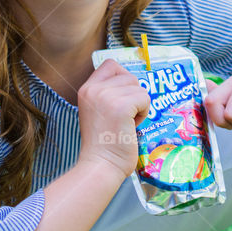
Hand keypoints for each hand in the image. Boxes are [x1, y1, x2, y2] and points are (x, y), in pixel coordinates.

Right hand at [76, 59, 150, 178]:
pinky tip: (131, 127)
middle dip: (133, 95)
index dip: (122, 78)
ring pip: (139, 88)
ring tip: (126, 123)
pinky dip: (143, 113)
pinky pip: (145, 98)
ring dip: (139, 106)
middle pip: (129, 76)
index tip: (123, 97)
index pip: (110, 65)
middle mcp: (94, 89)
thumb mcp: (97, 111)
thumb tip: (132, 83)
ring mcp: (107, 96)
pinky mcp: (121, 106)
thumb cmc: (103, 144)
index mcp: (86, 89)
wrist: (100, 165)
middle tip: (124, 117)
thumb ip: (108, 94)